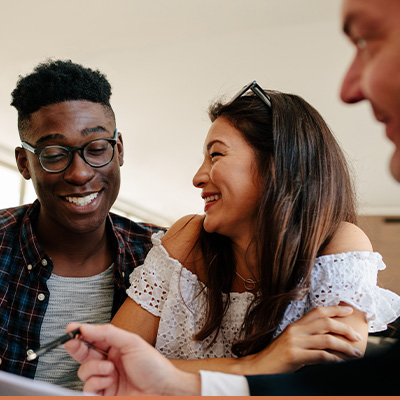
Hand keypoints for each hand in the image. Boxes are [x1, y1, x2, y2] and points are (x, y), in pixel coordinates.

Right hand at [65, 323, 200, 395]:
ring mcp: (106, 379)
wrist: (163, 390)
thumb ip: (107, 333)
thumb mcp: (132, 342)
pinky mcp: (104, 394)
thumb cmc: (154, 366)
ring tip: (110, 369)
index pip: (94, 338)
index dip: (81, 333)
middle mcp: (109, 362)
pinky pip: (88, 388)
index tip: (71, 329)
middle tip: (73, 343)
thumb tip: (87, 327)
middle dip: (77, 347)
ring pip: (84, 372)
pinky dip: (96, 383)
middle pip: (84, 354)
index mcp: (116, 347)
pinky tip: (108, 381)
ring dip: (94, 368)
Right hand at [241, 305, 363, 373]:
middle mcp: (295, 330)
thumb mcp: (292, 342)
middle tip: (357, 336)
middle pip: (325, 323)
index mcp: (295, 325)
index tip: (348, 309)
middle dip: (345, 328)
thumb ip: (307, 338)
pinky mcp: (294, 355)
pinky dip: (334, 359)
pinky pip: (320, 355)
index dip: (334, 309)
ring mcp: (294, 342)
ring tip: (356, 353)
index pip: (317, 311)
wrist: (259, 367)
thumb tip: (330, 340)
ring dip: (345, 346)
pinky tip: (341, 362)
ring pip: (326, 339)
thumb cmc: (277, 357)